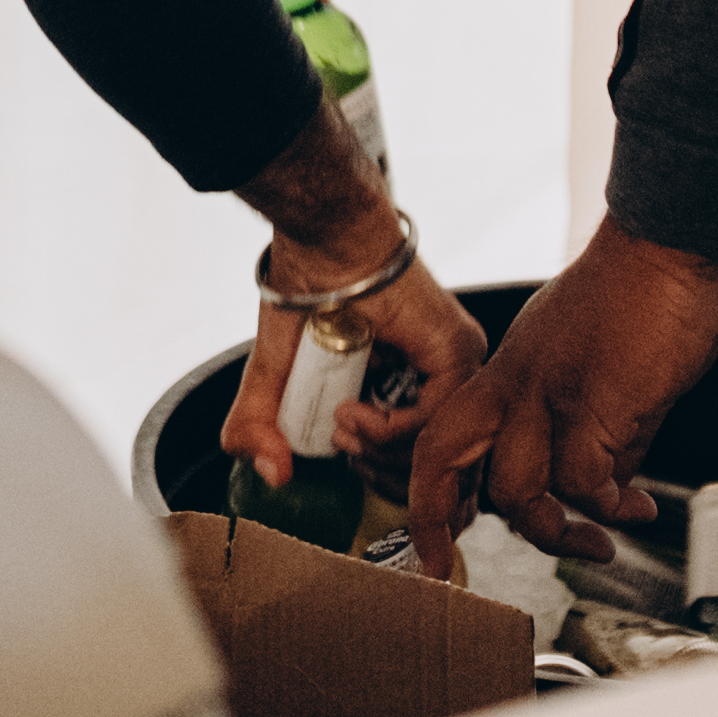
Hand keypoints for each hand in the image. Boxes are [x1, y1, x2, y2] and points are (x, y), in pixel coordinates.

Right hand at [219, 240, 484, 489]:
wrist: (324, 241)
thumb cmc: (305, 291)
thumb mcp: (274, 375)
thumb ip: (260, 425)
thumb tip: (275, 475)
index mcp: (410, 380)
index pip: (416, 454)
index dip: (377, 470)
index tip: (337, 449)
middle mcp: (440, 375)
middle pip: (429, 459)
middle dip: (378, 469)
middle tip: (339, 445)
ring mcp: (456, 363)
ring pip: (434, 445)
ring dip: (378, 450)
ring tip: (340, 425)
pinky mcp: (457, 351)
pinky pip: (433, 418)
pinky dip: (389, 429)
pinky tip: (354, 413)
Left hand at [401, 217, 717, 566]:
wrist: (665, 245)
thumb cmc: (640, 293)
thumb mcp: (592, 368)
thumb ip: (592, 431)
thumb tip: (608, 490)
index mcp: (507, 371)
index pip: (444, 435)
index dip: (432, 491)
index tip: (441, 540)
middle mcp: (515, 383)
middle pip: (443, 456)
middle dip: (433, 519)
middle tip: (447, 566)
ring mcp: (549, 394)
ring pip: (516, 490)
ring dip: (558, 532)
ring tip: (602, 540)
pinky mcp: (596, 404)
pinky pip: (583, 482)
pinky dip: (608, 507)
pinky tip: (636, 507)